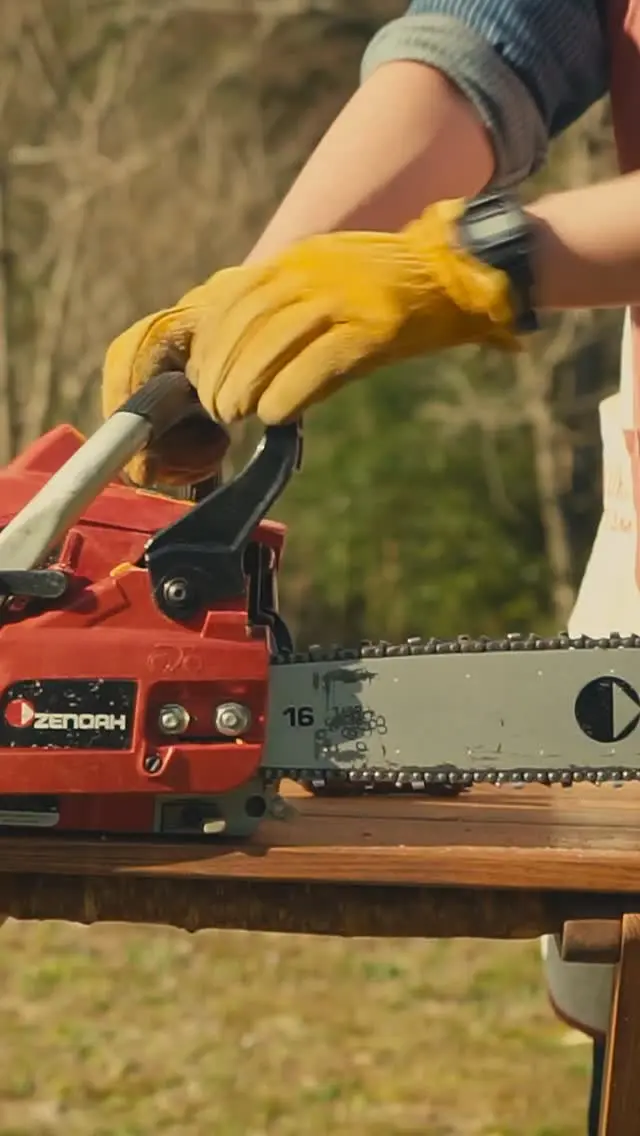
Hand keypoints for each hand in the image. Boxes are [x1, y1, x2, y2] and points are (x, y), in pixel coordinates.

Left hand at [102, 200, 518, 486]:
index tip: (199, 374)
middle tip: (214, 406)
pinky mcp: (376, 327)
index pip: (233, 296)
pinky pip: (317, 363)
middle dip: (219, 369)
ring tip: (232, 415)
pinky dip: (287, 393)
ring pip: (272, 341)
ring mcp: (346, 296)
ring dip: (243, 384)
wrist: (462, 271)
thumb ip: (288, 304)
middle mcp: (314, 270)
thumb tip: (243, 351)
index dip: (209, 340)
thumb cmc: (394, 288)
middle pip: (245, 321)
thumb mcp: (331, 278)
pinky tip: (272, 417)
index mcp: (299, 258)